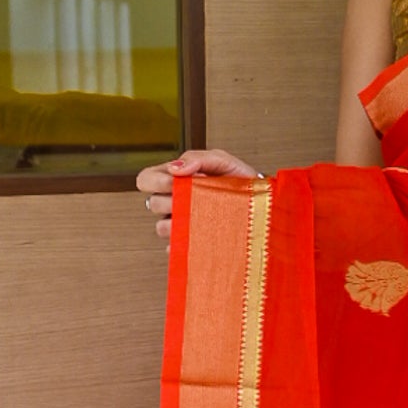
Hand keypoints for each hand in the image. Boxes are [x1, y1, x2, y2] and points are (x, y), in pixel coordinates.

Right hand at [137, 149, 259, 243]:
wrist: (261, 204)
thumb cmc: (239, 181)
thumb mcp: (222, 161)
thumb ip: (198, 159)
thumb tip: (175, 168)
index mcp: (175, 179)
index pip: (145, 179)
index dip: (153, 181)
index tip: (173, 183)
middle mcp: (174, 202)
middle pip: (152, 204)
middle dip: (172, 200)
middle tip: (194, 198)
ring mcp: (182, 224)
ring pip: (162, 227)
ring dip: (180, 221)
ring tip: (204, 216)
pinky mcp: (190, 244)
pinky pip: (177, 248)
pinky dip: (186, 244)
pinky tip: (202, 236)